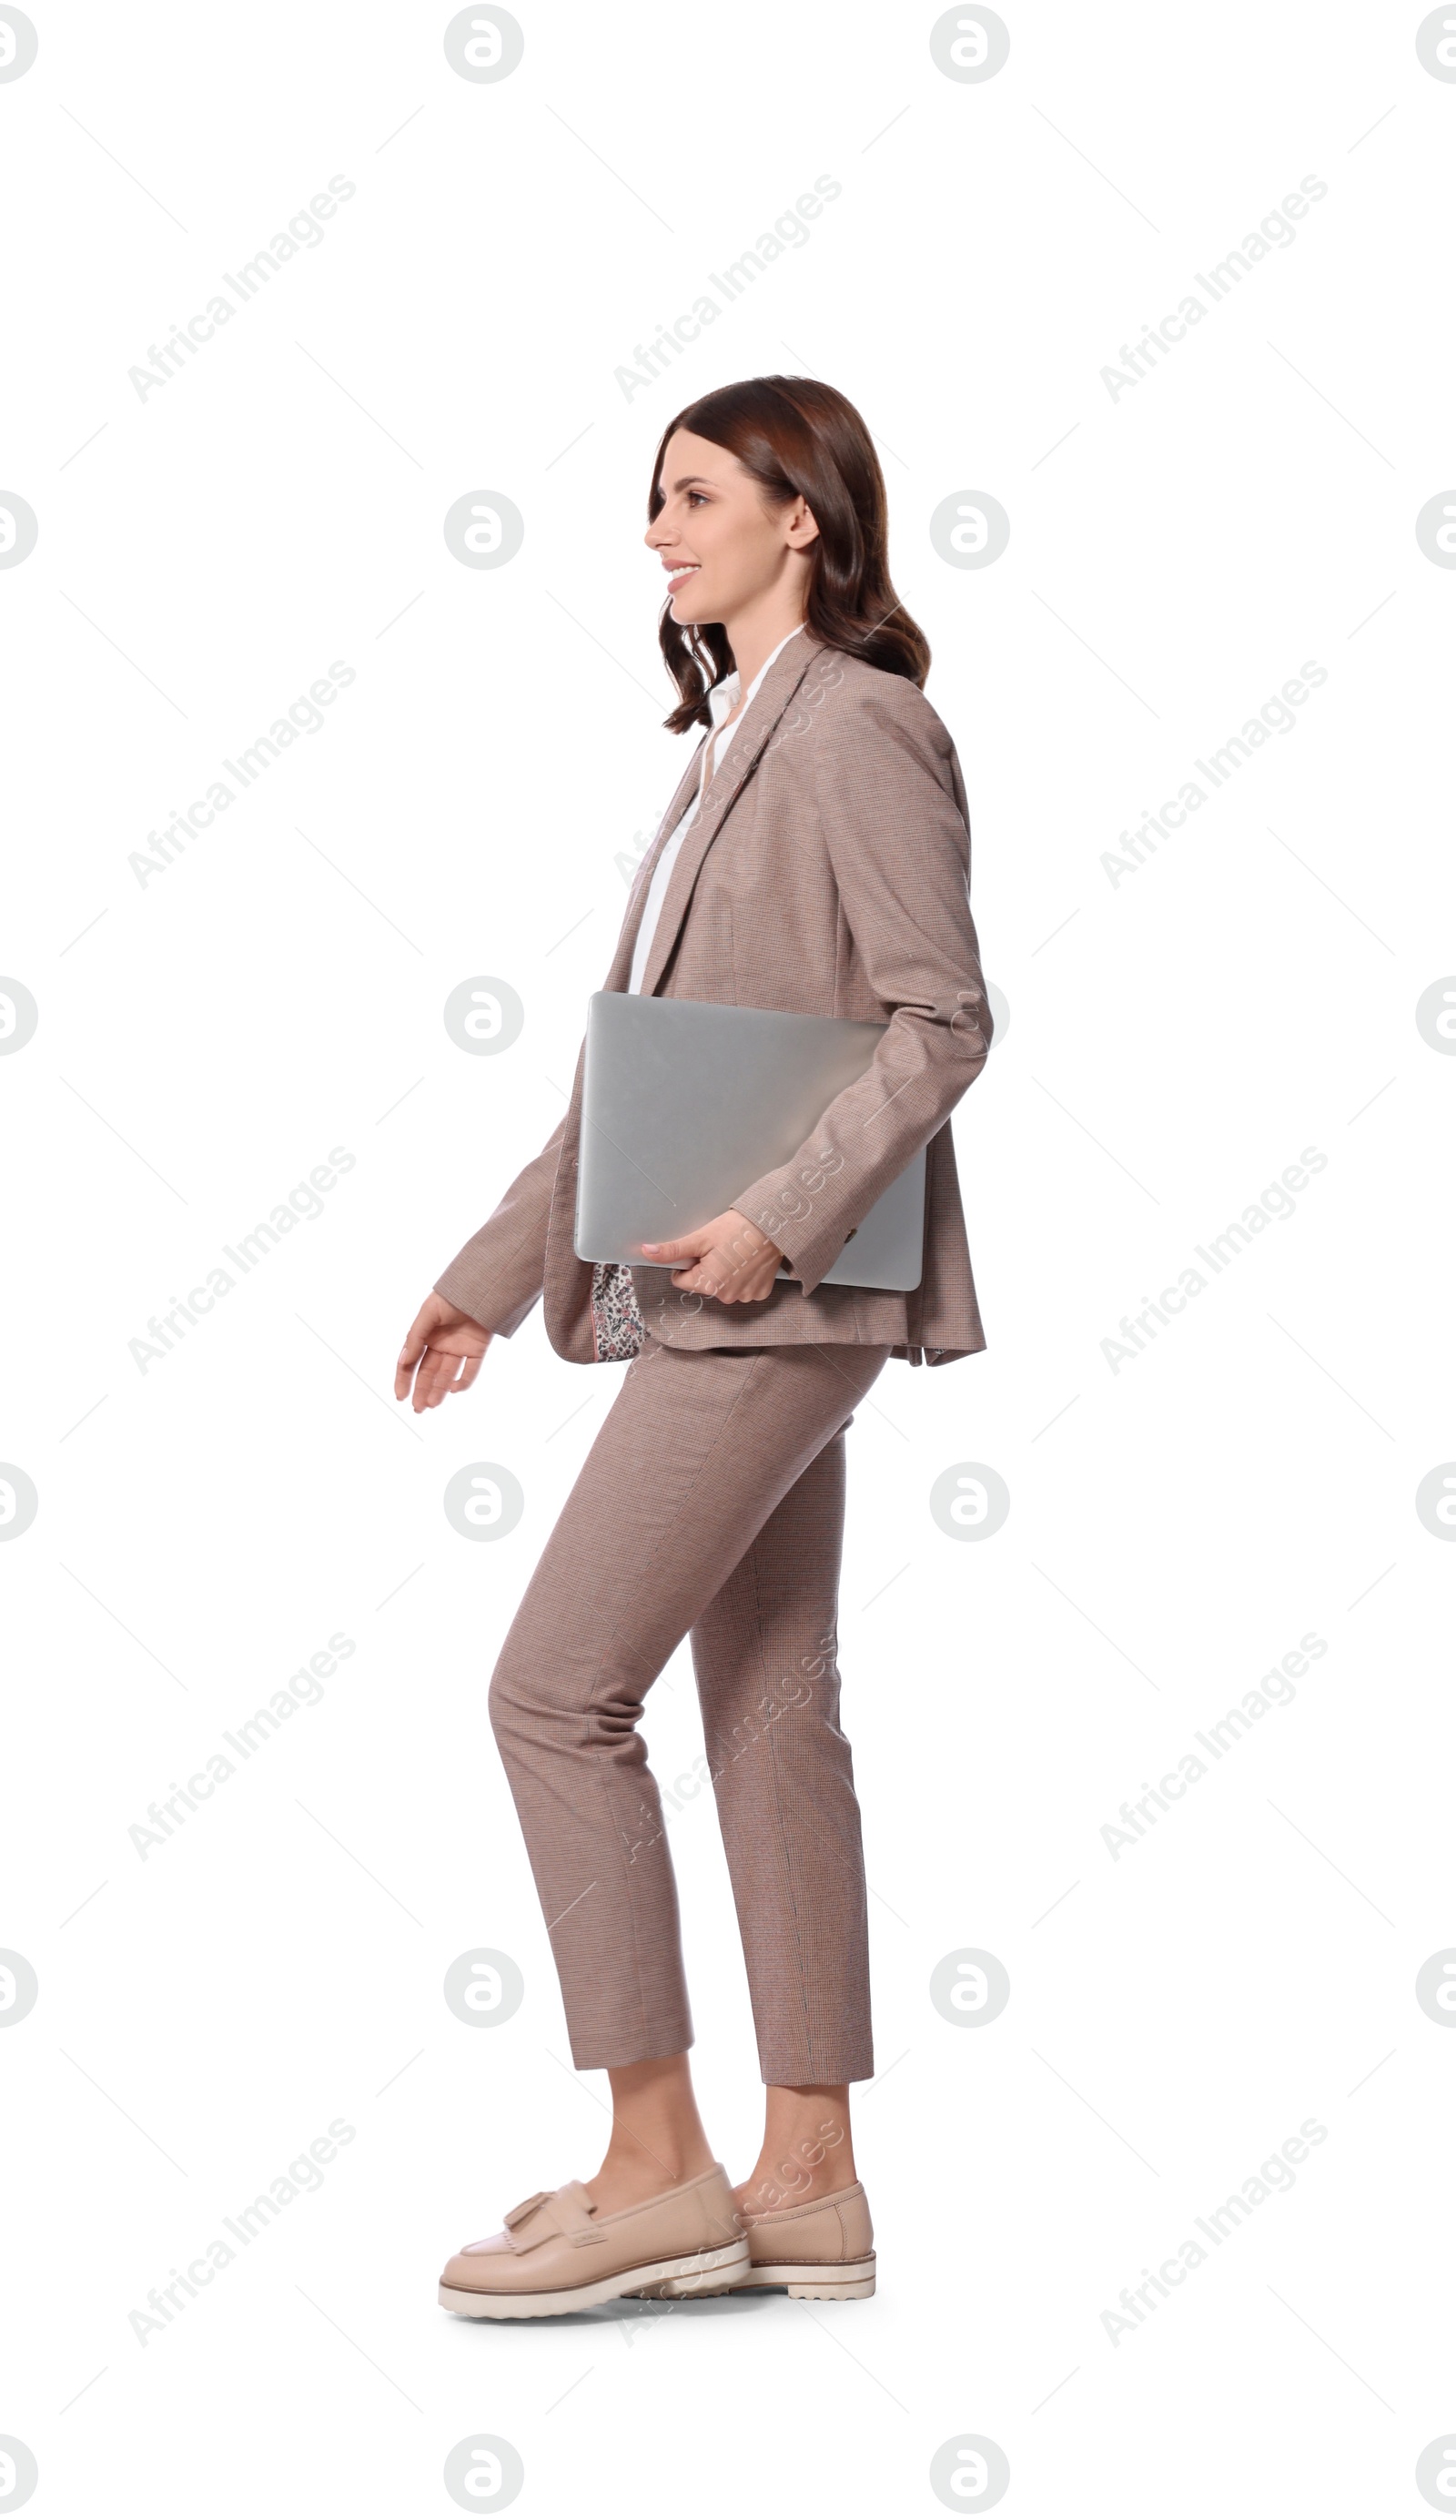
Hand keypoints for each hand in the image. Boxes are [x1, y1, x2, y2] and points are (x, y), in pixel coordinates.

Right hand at [395, 1293, 491, 1411]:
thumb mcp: (428, 1314)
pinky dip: (463, 1382)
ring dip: (439, 1391)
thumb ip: (416, 1338)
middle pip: (428, 1373)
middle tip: (418, 1409)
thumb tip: (403, 1361)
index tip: (400, 1396)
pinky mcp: (477, 1350)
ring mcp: (459, 1348)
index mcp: (426, 1336)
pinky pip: (470, 1370)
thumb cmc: (451, 1296)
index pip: (411, 1362)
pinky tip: (454, 1389)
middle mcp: (441, 1345)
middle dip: (421, 1391)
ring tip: (432, 1405)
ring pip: (447, 1375)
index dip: (404, 1379)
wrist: (481, 1287)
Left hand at [641, 1209, 784, 1303]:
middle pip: (703, 1284)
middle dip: (707, 1268)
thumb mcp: (701, 1237)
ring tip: (737, 1253)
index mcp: (708, 1284)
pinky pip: (742, 1288)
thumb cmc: (737, 1229)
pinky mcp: (760, 1293)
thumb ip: (673, 1250)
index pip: (681, 1280)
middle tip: (721, 1248)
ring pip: (722, 1287)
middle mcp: (726, 1297)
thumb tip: (646, 1252)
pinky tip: (749, 1261)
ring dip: (725, 1273)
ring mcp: (745, 1296)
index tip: (702, 1250)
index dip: (688, 1263)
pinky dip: (743, 1276)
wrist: (774, 1225)